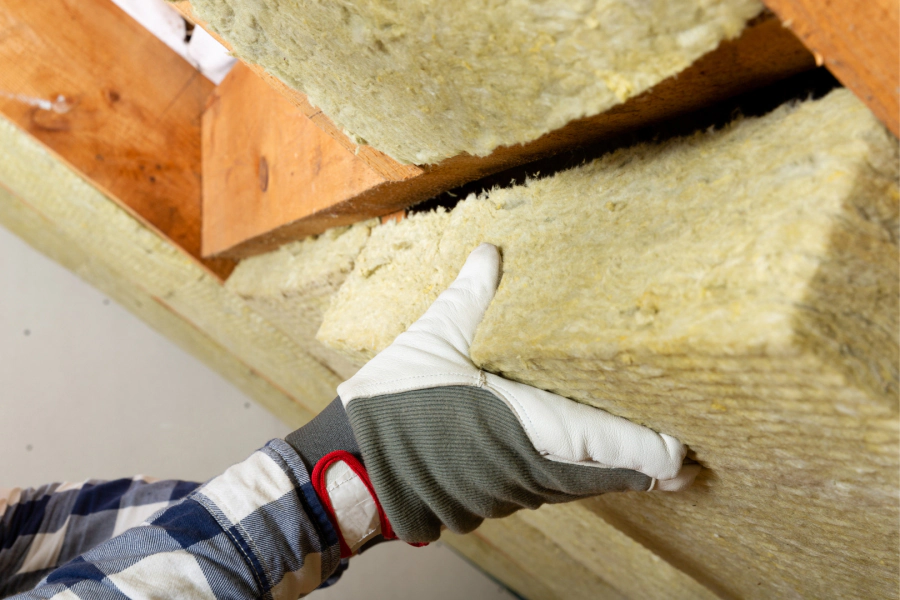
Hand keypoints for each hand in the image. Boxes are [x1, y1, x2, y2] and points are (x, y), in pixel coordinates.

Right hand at [337, 243, 698, 543]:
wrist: (353, 468)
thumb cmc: (395, 409)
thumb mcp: (435, 339)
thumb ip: (472, 294)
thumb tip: (491, 252)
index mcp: (537, 428)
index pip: (631, 453)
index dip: (667, 449)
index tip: (692, 436)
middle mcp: (539, 469)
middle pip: (621, 474)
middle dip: (653, 454)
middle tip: (683, 425)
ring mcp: (521, 489)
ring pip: (590, 482)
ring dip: (619, 460)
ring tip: (649, 434)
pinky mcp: (501, 495)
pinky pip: (559, 485)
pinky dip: (584, 467)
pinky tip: (587, 444)